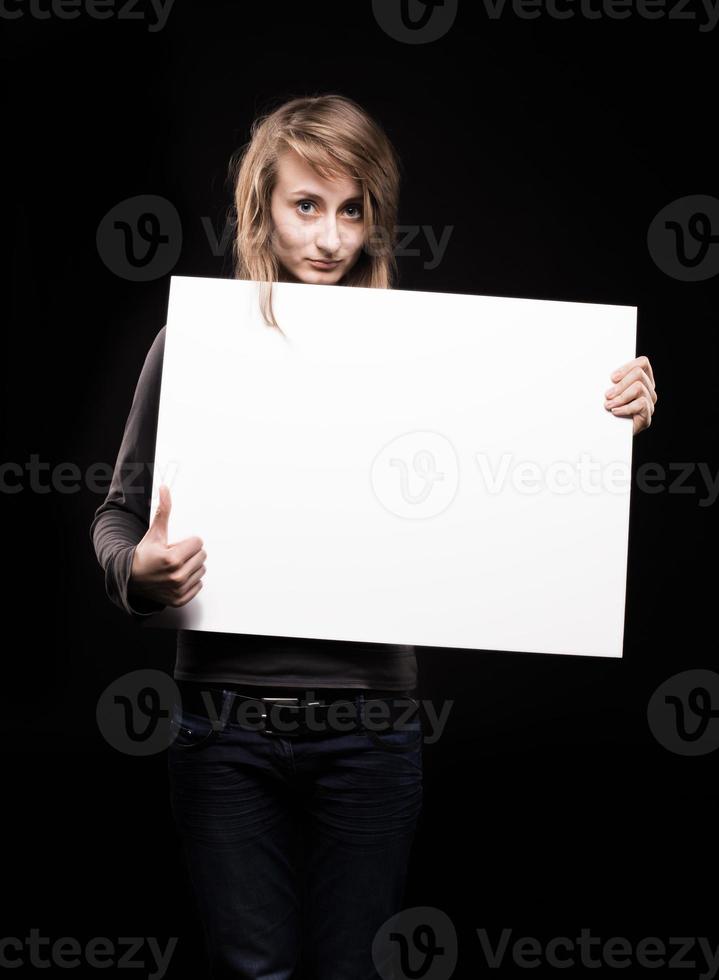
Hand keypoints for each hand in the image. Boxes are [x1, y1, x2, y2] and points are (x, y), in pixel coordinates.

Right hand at [129, 484, 206, 606]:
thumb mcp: (154, 532)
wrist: (131, 579)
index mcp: (172, 559)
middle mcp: (177, 576)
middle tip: (175, 555)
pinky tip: (176, 577)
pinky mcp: (180, 599)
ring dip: (192, 566)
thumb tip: (165, 488)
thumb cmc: (144, 554)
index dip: (187, 542)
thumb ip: (163, 510)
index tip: (175, 545)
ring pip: (202, 570)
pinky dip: (190, 580)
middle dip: (190, 553)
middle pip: (202, 556)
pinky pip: (199, 584)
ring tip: (175, 566)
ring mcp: (179, 590)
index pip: (198, 542)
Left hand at [604, 354, 657, 434]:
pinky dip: (625, 408)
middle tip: (608, 395)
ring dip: (621, 396)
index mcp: (641, 380)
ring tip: (609, 405)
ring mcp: (649, 403)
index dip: (627, 367)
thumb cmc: (605, 409)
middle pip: (638, 374)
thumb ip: (610, 380)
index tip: (612, 378)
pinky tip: (615, 412)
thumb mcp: (606, 390)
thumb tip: (600, 367)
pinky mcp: (647, 416)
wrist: (606, 432)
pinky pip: (640, 404)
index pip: (643, 363)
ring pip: (639, 387)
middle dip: (620, 384)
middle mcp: (648, 390)